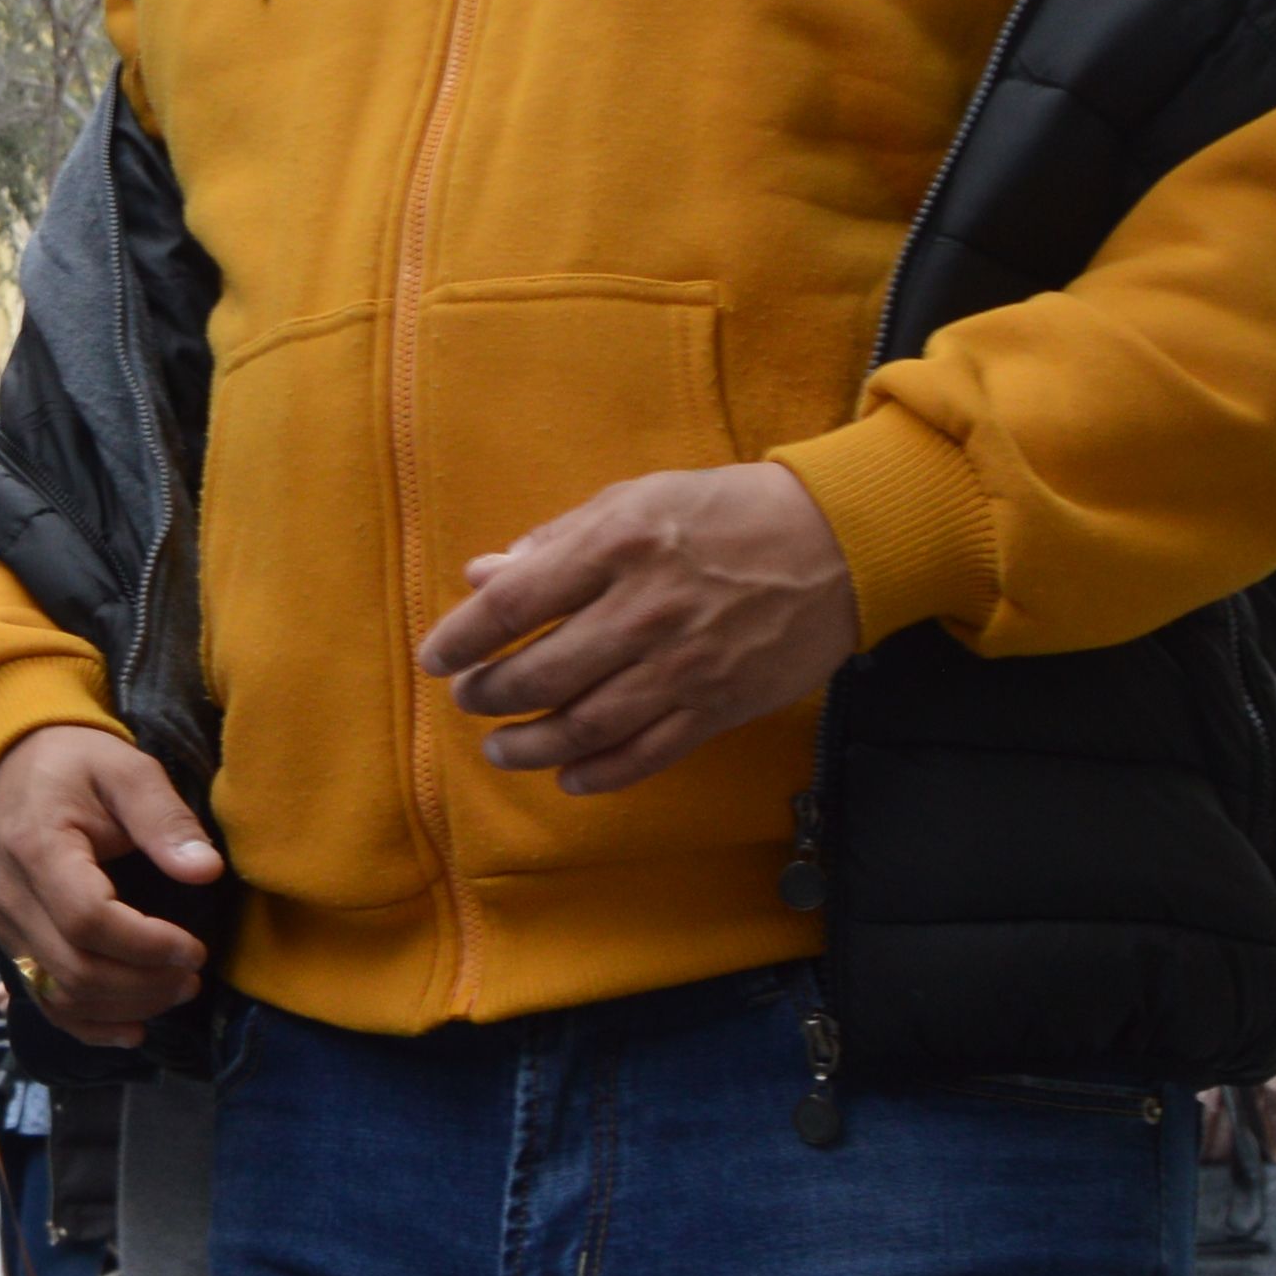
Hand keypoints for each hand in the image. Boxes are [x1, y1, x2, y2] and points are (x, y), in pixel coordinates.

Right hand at [0, 725, 222, 1039]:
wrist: (16, 767)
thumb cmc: (77, 765)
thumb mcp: (127, 770)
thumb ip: (165, 819)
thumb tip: (206, 871)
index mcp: (38, 849)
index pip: (88, 920)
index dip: (146, 945)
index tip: (194, 947)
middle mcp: (12, 897)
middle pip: (75, 968)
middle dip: (143, 984)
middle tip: (194, 974)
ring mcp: (7, 927)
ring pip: (60, 993)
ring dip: (125, 1006)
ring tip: (176, 990)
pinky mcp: (13, 944)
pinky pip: (45, 1000)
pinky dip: (89, 1025)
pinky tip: (134, 1029)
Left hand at [416, 461, 861, 790]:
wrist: (838, 543)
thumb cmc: (727, 511)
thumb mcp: (637, 499)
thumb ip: (557, 540)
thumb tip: (483, 575)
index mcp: (616, 547)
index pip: (514, 604)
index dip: (463, 638)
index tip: (436, 658)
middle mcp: (644, 612)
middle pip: (540, 673)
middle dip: (490, 694)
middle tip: (470, 697)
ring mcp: (683, 667)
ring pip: (584, 725)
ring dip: (529, 745)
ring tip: (500, 747)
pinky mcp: (719, 706)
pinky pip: (645, 754)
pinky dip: (598, 773)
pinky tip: (567, 776)